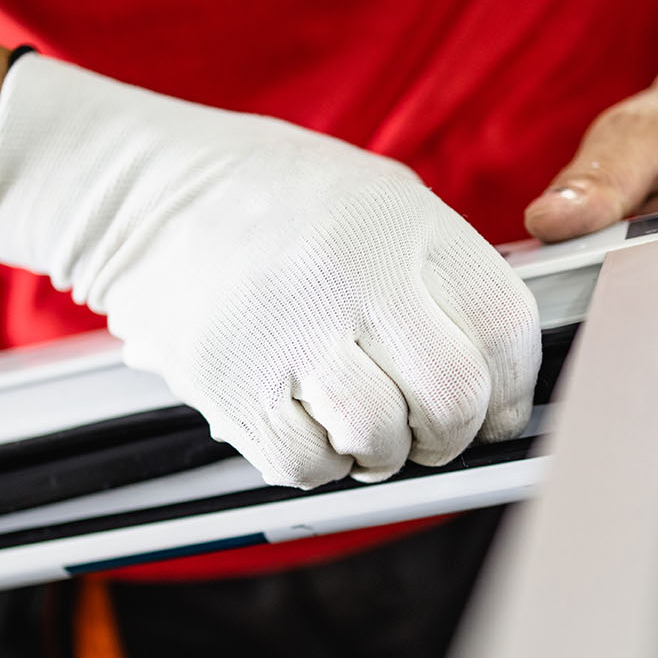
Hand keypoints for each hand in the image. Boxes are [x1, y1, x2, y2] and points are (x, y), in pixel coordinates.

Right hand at [0, 54, 541, 487]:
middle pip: (454, 398)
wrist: (141, 192)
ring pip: (383, 439)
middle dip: (453, 433)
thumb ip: (442, 271)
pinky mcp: (232, 381)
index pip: (505, 328)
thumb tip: (500, 369)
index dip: (515, 386)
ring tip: (360, 424)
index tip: (500, 407)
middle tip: (431, 431)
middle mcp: (353, 275)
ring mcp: (290, 331)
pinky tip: (306, 423)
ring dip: (383, 451)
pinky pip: (309, 464)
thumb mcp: (377, 195)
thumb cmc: (266, 196)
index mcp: (402, 224)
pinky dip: (320, 462)